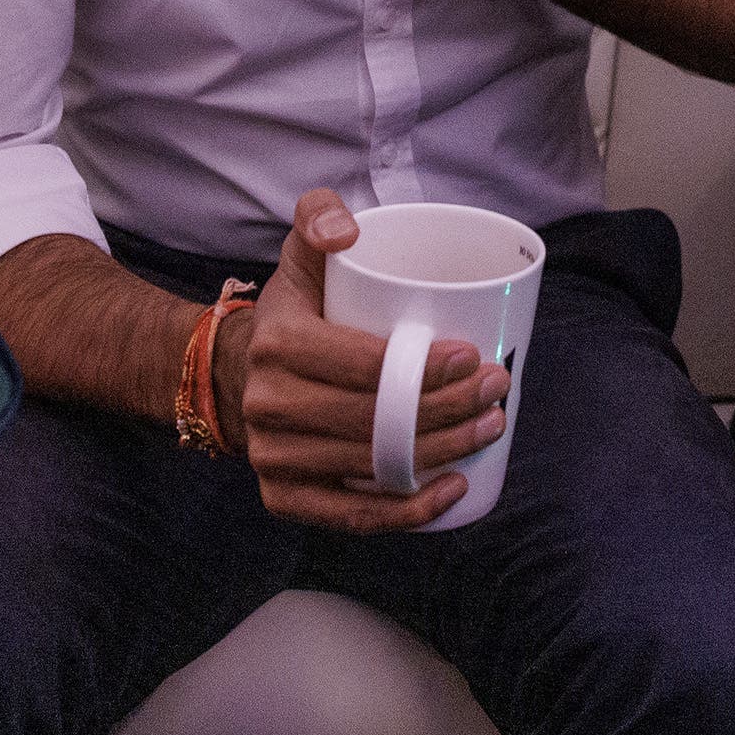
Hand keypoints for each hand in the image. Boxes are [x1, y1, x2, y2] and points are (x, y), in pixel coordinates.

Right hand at [219, 189, 513, 530]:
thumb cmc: (295, 314)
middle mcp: (268, 406)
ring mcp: (273, 458)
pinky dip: (406, 511)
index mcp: (277, 344)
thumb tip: (348, 230)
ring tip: (489, 426)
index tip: (473, 356)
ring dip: (443, 453)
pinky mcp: (284, 498)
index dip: (425, 367)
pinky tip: (451, 490)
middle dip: (449, 409)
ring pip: (373, 466)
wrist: (239, 376)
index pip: (364, 365)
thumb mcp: (301, 258)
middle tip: (495, 390)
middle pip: (377, 420)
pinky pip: (351, 516)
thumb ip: (318, 218)